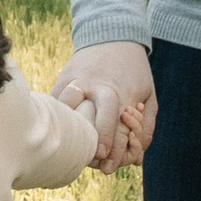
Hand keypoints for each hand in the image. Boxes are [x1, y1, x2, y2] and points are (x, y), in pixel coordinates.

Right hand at [54, 41, 155, 169]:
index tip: (109, 165)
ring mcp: (80, 81)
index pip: (119, 125)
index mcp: (124, 92)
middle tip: (94, 159)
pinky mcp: (64, 78)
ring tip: (67, 147)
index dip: (114, 147)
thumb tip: (138, 157)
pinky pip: (55, 100)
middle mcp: (100, 87)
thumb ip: (146, 124)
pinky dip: (54, 116)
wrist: (113, 34)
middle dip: (94, 138)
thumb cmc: (134, 71)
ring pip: (69, 106)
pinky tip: (51, 131)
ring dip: (68, 128)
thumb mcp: (149, 93)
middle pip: (95, 115)